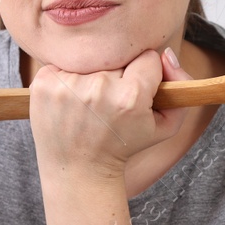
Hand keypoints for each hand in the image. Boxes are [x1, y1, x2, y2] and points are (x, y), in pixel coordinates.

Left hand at [27, 47, 193, 179]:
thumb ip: (181, 83)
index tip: (134, 93)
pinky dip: (68, 78)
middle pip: (117, 57)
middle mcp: (99, 87)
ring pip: (91, 59)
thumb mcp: (166, 125)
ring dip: (92, 75)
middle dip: (118, 74)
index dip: (144, 75)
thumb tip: (166, 53)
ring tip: (89, 103)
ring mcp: (67, 85)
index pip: (147, 58)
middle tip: (109, 102)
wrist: (79, 170)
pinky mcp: (44, 83)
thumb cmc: (124, 146)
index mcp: (131, 96)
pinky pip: (64, 63)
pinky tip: (70, 101)